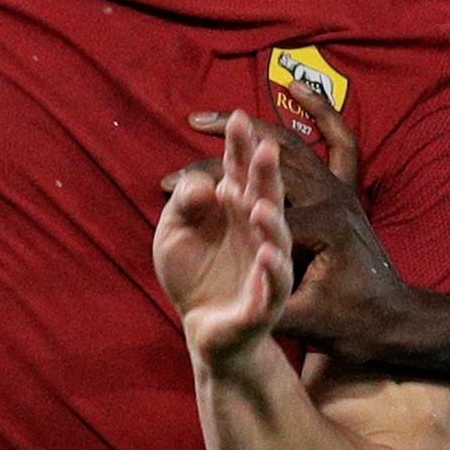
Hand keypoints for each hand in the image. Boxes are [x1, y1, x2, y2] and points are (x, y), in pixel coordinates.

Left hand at [155, 109, 294, 365]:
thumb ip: (184, 202)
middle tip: (264, 147)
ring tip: (259, 204)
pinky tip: (266, 253)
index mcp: (237, 211)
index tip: (237, 118)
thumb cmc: (194, 275)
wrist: (204, 330)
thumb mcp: (173, 231)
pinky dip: (273, 270)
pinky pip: (273, 286)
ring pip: (275, 240)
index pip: (239, 173)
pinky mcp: (264, 305)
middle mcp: (256, 234)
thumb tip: (204, 183)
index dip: (239, 147)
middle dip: (265, 174)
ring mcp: (265, 268)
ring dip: (270, 222)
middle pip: (265, 198)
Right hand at [170, 80, 415, 355]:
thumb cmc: (347, 325)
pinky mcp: (348, 191)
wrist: (392, 321)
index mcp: (317, 226)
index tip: (165, 186)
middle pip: (265, 162)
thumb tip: (230, 285)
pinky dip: (320, 110)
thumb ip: (269, 301)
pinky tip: (294, 88)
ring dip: (251, 127)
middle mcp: (330, 198)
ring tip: (208, 118)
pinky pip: (339, 141)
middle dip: (218, 150)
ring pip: (292, 143)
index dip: (202, 189)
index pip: (248, 200)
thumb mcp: (302, 322)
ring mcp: (342, 190)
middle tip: (177, 151)